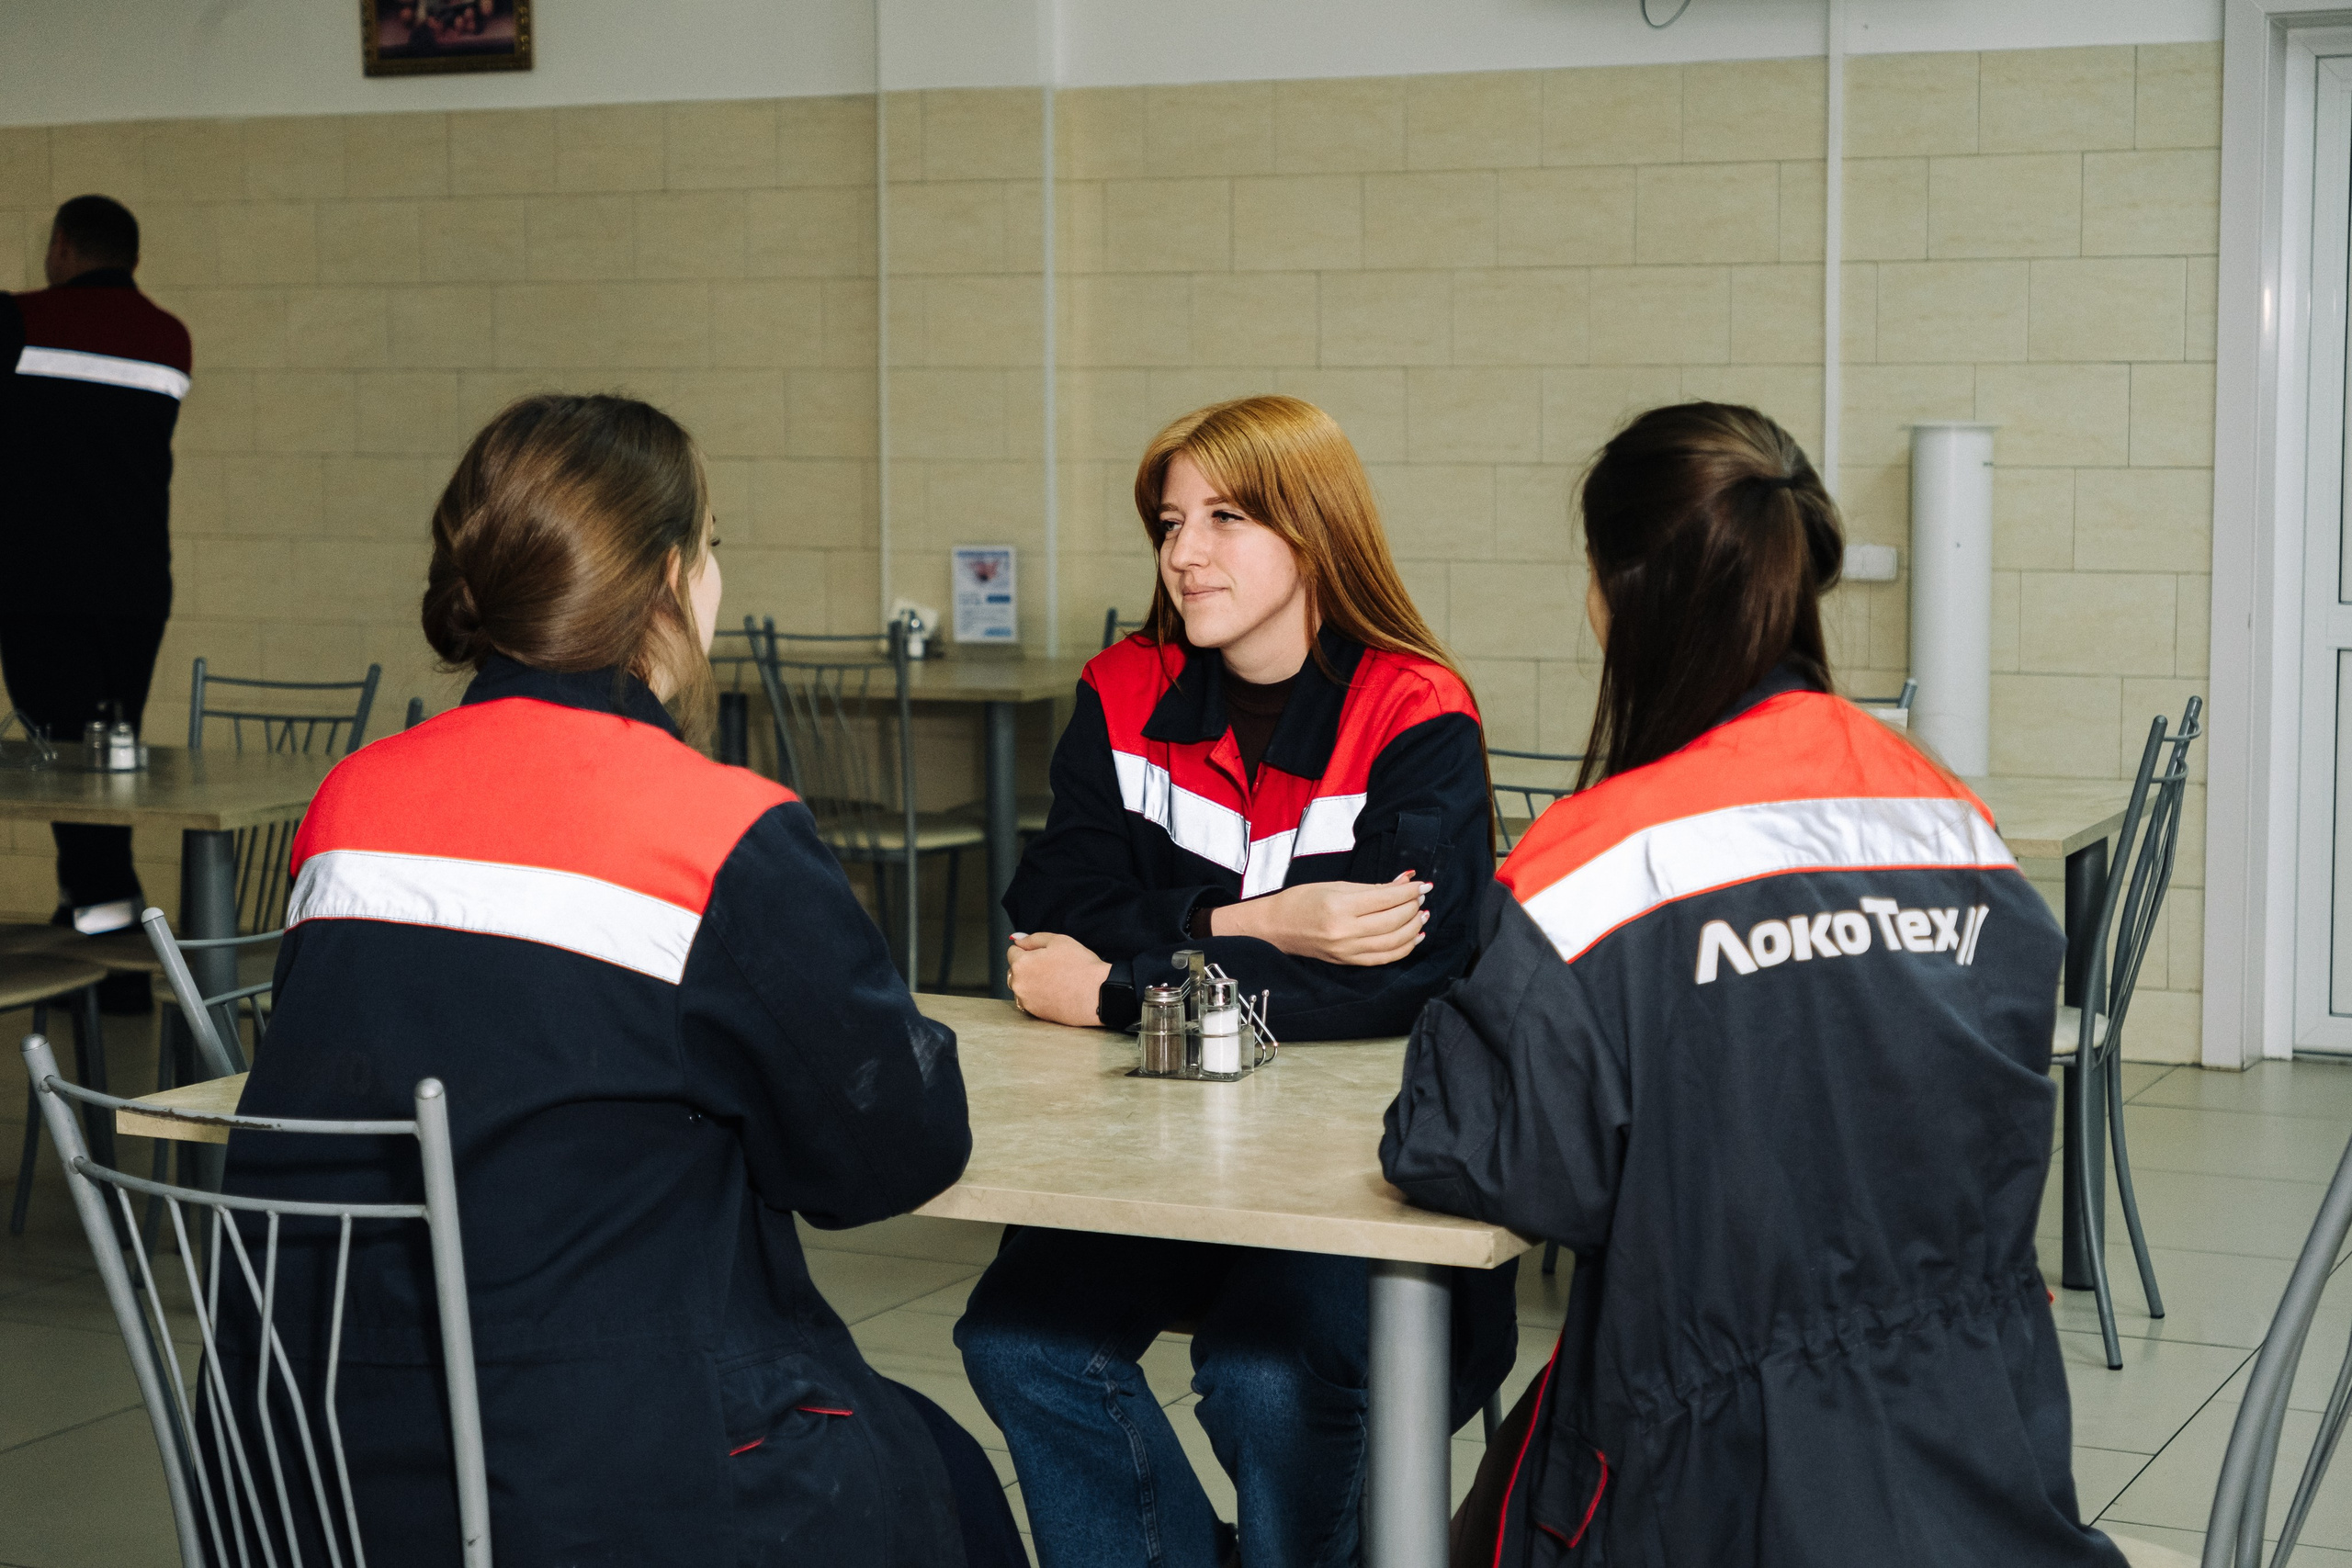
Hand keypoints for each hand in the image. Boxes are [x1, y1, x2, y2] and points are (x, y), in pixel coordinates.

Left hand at [1006, 931, 1112, 1025]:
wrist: (1097, 994)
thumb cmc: (1081, 966)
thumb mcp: (1058, 941)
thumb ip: (1033, 939)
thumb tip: (1017, 940)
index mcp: (1021, 964)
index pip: (1012, 951)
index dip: (1029, 949)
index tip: (1044, 954)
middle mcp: (1019, 984)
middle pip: (1016, 970)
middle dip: (1028, 966)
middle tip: (1052, 966)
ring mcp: (1026, 1001)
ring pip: (1023, 986)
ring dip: (1032, 982)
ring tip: (1055, 981)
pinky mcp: (1036, 1014)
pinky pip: (1031, 1001)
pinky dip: (1039, 996)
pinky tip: (1056, 992)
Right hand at [1208, 871, 1429, 965]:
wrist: (1275, 927)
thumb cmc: (1301, 900)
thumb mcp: (1335, 885)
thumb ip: (1372, 887)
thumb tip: (1403, 882)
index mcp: (1340, 907)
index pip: (1386, 899)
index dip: (1409, 892)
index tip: (1424, 884)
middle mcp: (1345, 932)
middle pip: (1393, 921)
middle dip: (1413, 907)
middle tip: (1422, 896)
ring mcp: (1347, 951)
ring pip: (1393, 942)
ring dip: (1413, 928)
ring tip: (1422, 914)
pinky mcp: (1348, 962)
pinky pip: (1384, 958)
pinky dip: (1404, 948)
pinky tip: (1414, 936)